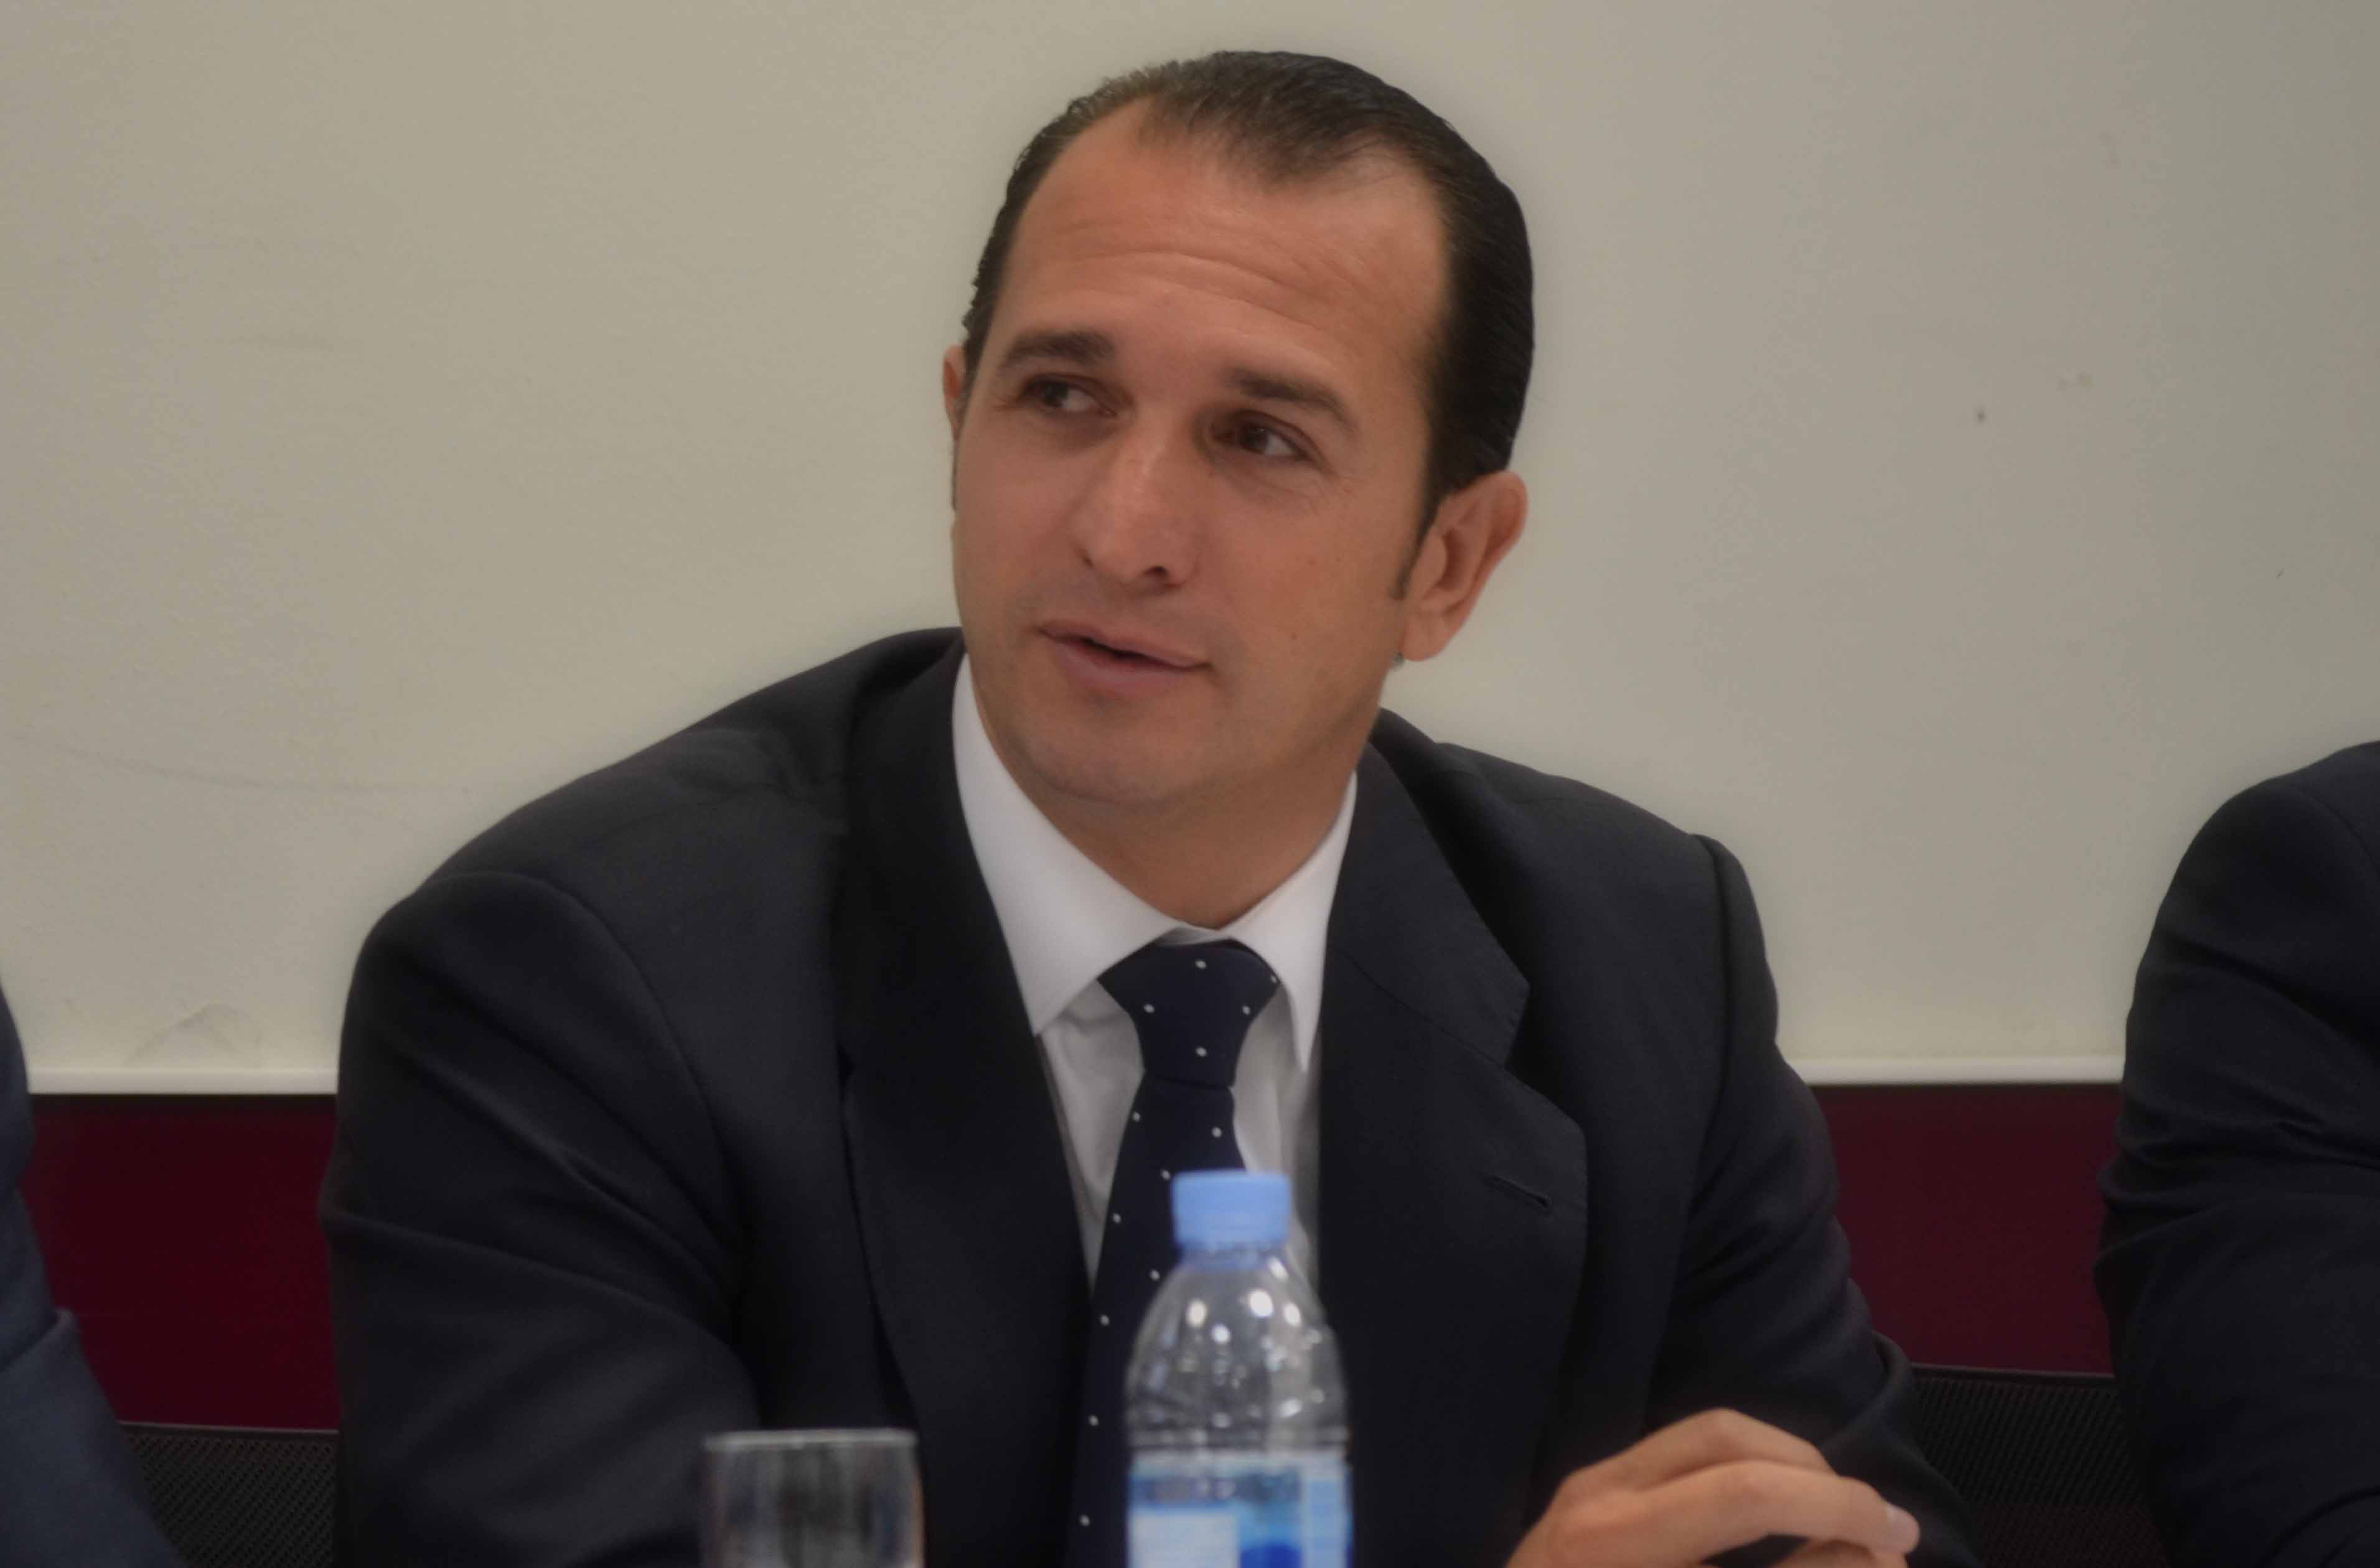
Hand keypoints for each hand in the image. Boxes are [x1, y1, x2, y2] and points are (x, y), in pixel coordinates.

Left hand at [1505, 1409, 1920, 1567]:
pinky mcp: (1591, 1488)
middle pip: (1727, 1438)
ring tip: (1835, 1512)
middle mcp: (1598, 1495)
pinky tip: (1780, 1508)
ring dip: (1784, 1462)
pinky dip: (1745, 1469)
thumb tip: (1864, 1551)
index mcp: (1618, 1541)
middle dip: (1817, 1473)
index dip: (1837, 1506)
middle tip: (1876, 1521)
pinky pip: (1682, 1454)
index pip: (1744, 1490)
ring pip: (1706, 1433)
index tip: (1898, 1536)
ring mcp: (1589, 1484)